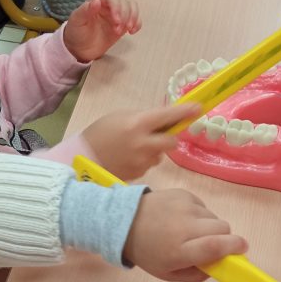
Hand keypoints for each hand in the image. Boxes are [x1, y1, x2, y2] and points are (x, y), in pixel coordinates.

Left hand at [63, 0, 140, 62]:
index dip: (117, 7)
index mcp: (98, 0)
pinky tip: (132, 32)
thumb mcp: (77, 21)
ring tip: (127, 30)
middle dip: (125, 16)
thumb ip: (85, 11)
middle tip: (118, 30)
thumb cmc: (76, 32)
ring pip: (132, 8)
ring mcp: (117, 14)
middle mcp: (109, 5)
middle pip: (124, 3)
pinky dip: (137, 24)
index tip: (116, 21)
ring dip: (133, 18)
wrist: (80, 48)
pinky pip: (135, 19)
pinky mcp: (123, 24)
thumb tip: (96, 1)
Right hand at [83, 103, 200, 179]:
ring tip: (134, 147)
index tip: (199, 108)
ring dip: (154, 149)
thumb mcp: (121, 116)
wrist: (82, 159)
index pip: (168, 116)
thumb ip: (144, 118)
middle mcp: (143, 143)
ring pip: (160, 154)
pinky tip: (129, 157)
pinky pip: (150, 164)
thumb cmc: (100, 133)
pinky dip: (144, 159)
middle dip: (169, 137)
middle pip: (171, 141)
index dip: (185, 112)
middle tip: (159, 134)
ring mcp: (142, 161)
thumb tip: (165, 120)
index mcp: (138, 124)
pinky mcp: (139, 173)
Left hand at [123, 188, 246, 281]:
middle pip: (223, 229)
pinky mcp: (184, 194)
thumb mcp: (168, 274)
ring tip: (188, 231)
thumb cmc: (149, 252)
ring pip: (214, 218)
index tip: (242, 249)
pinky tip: (181, 219)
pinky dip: (199, 215)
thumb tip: (220, 265)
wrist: (124, 221)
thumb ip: (196, 275)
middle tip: (210, 244)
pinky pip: (204, 207)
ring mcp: (184, 207)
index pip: (215, 245)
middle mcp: (183, 227)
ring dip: (209, 227)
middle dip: (224, 238)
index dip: (234, 247)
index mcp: (179, 251)